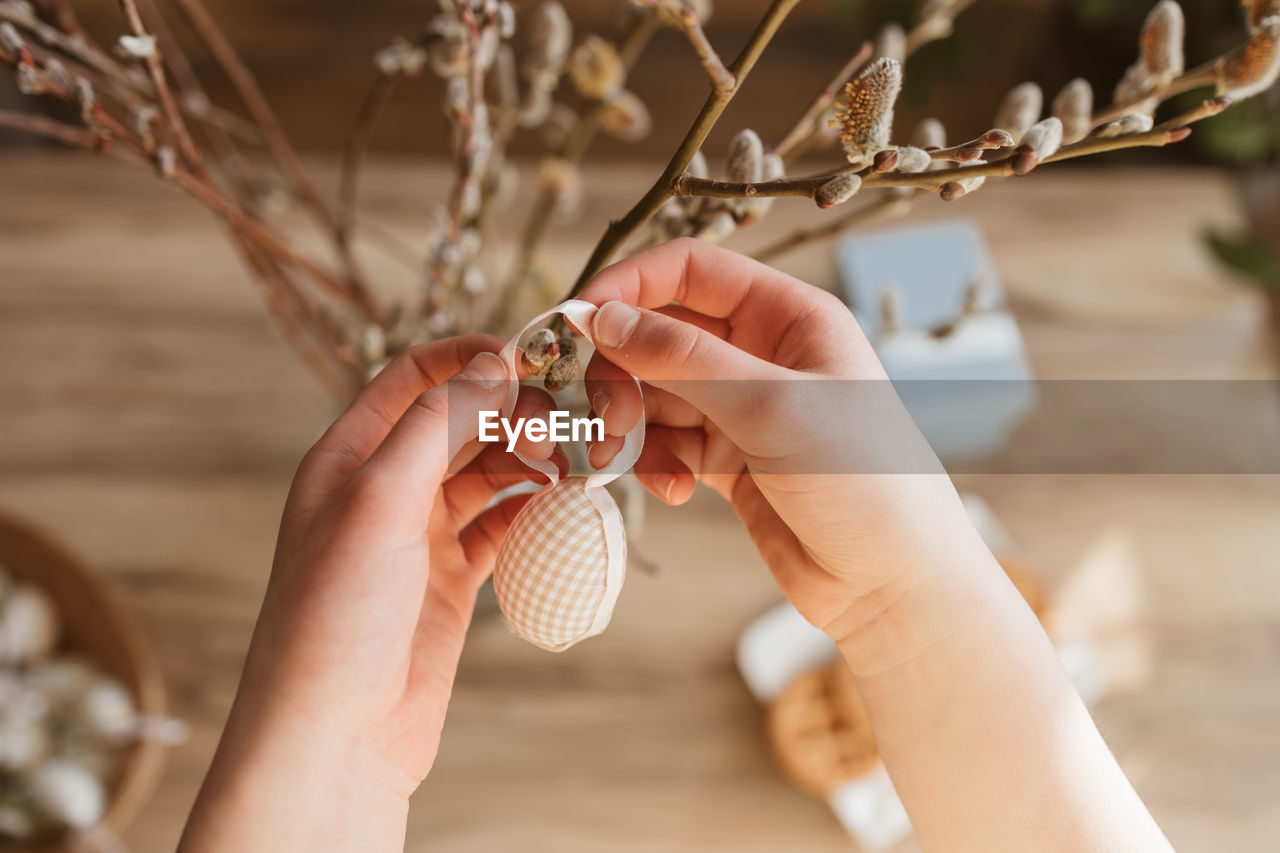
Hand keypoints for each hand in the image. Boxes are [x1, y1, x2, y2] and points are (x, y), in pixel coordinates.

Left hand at [182, 336, 560, 851]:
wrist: (337, 735)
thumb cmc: (335, 616)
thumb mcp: (379, 502)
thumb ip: (436, 427)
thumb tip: (491, 366)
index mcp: (348, 456)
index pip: (411, 377)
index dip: (466, 359)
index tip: (525, 360)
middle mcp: (384, 489)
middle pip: (458, 421)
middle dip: (510, 412)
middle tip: (558, 425)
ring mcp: (420, 536)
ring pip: (486, 472)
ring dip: (528, 461)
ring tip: (566, 466)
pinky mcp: (452, 580)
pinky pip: (501, 526)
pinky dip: (532, 510)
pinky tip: (560, 507)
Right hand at [577, 238, 982, 669]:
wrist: (895, 584)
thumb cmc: (865, 481)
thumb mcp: (771, 407)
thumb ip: (683, 359)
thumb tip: (601, 317)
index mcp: (789, 316)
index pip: (690, 271)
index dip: (628, 286)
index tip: (575, 321)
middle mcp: (763, 354)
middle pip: (659, 335)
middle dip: (621, 372)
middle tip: (605, 417)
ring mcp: (743, 410)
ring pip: (654, 394)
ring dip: (628, 424)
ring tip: (620, 459)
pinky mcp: (729, 463)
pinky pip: (666, 444)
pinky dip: (653, 463)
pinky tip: (671, 492)